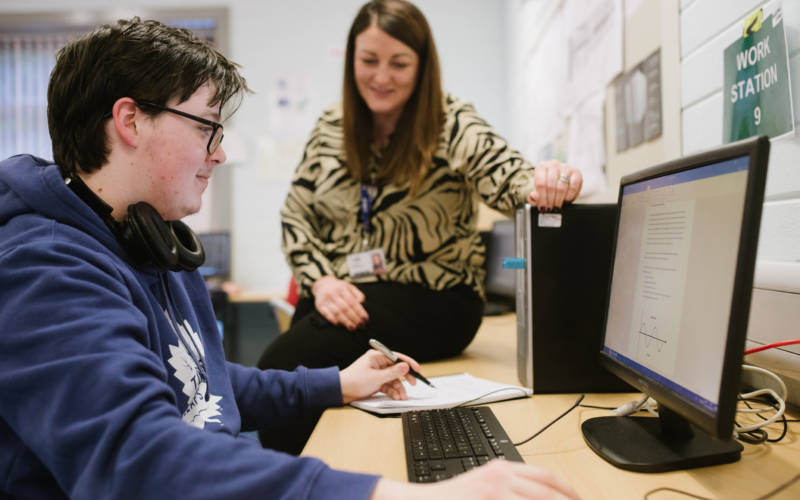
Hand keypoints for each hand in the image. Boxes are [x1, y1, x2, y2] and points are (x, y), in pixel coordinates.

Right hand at [311, 276, 368, 329]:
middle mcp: (333, 293)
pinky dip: (334, 321)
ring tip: (352, 328)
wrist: (322, 285)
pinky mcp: (319, 306)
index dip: (360, 311)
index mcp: (342, 288)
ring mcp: (325, 300)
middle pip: (345, 308)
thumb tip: (362, 303)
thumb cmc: (339, 288)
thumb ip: (358, 294)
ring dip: (346, 322)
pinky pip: (327, 315)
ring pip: (337, 313)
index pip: (352, 301)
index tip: (365, 319)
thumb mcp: (349, 287)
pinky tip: (340, 325)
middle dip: (354, 318)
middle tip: (361, 325)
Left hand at [339, 349, 421, 403]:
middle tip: (413, 384)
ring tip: (402, 397)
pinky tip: (396, 397)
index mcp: (377, 356)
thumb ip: (393, 372)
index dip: (408, 363)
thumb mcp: (376, 377)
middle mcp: (378, 363)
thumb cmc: (353, 381)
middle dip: (405, 378)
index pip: (397, 357)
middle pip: (397, 369)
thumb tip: (406, 366)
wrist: (340, 392)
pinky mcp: (376, 382)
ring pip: (393, 380)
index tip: (417, 369)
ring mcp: (377, 373)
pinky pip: (388, 386)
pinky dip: (393, 391)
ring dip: (399, 388)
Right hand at [371, 460, 579, 498]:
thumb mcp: (485, 487)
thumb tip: (539, 495)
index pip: (547, 477)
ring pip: (540, 499)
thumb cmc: (452, 499)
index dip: (569, 491)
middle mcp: (502, 475)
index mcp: (503, 468)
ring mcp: (496, 490)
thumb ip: (510, 489)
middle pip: (549, 491)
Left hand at [527, 160, 582, 210]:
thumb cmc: (547, 188)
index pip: (540, 184)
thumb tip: (534, 196)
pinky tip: (566, 200)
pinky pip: (573, 186)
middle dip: (550, 200)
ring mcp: (565, 167)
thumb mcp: (538, 192)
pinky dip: (569, 195)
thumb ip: (533, 196)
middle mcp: (553, 164)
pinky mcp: (576, 172)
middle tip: (550, 209)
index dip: (542, 198)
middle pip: (551, 185)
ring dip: (559, 199)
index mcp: (541, 167)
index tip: (542, 208)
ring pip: (562, 186)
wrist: (561, 182)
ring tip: (556, 206)